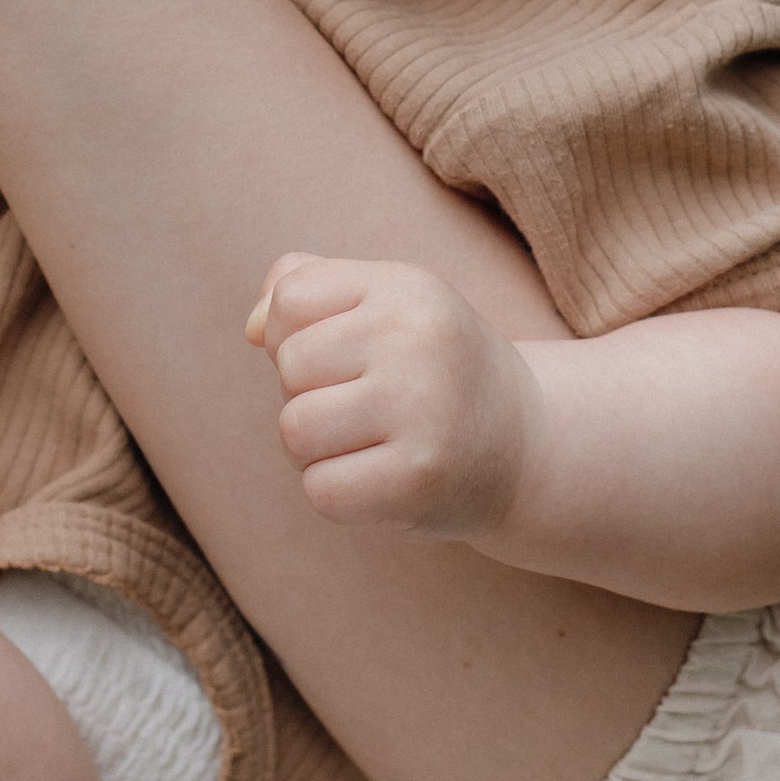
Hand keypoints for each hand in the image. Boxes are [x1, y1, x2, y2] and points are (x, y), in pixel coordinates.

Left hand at [250, 252, 535, 538]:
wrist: (526, 447)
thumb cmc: (431, 371)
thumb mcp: (385, 306)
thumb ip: (306, 289)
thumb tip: (253, 328)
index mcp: (407, 287)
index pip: (290, 299)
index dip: (293, 335)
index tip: (341, 356)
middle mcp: (418, 340)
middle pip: (289, 367)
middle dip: (306, 394)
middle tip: (362, 407)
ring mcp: (423, 410)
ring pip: (294, 430)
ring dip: (315, 449)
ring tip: (365, 443)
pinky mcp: (418, 479)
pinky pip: (320, 490)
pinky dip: (337, 493)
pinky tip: (380, 479)